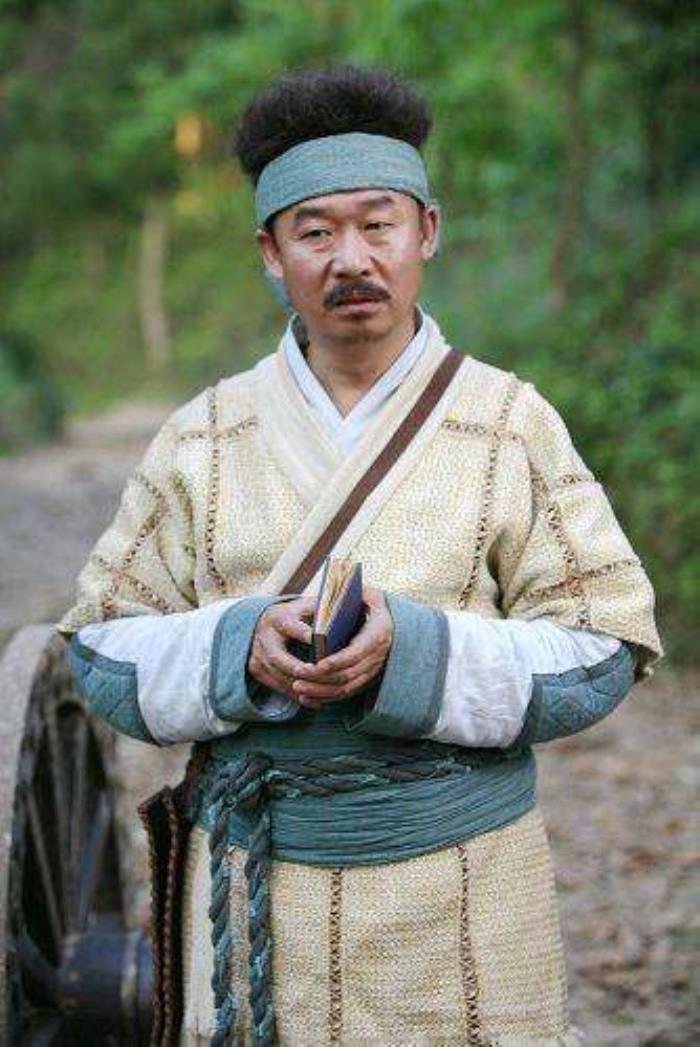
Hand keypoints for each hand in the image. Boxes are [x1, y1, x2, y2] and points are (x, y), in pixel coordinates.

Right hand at [248, 594, 316, 698]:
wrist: (266, 622)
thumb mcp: (305, 607)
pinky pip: (275, 685)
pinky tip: (313, 700)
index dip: (304, 634)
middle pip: (277, 657)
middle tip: (316, 674)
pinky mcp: (256, 669)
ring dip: (298, 685)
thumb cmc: (296, 615)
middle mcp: (265, 636)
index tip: (318, 640)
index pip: (290, 626)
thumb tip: (344, 615)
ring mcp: (258, 654)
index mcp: (279, 618)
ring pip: (276, 674)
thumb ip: (321, 610)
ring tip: (320, 691)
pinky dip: (294, 694)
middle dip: (296, 668)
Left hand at [293, 587, 393, 708]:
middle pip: (348, 674)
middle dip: (321, 678)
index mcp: (378, 632)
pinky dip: (325, 697)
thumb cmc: (368, 602)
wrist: (386, 619)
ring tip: (297, 687)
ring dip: (320, 691)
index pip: (357, 652)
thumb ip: (352, 591)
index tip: (318, 664)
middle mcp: (378, 655)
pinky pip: (345, 693)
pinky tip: (306, 697)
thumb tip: (331, 596)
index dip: (338, 661)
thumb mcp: (366, 592)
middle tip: (297, 676)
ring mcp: (372, 669)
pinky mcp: (364, 678)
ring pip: (345, 687)